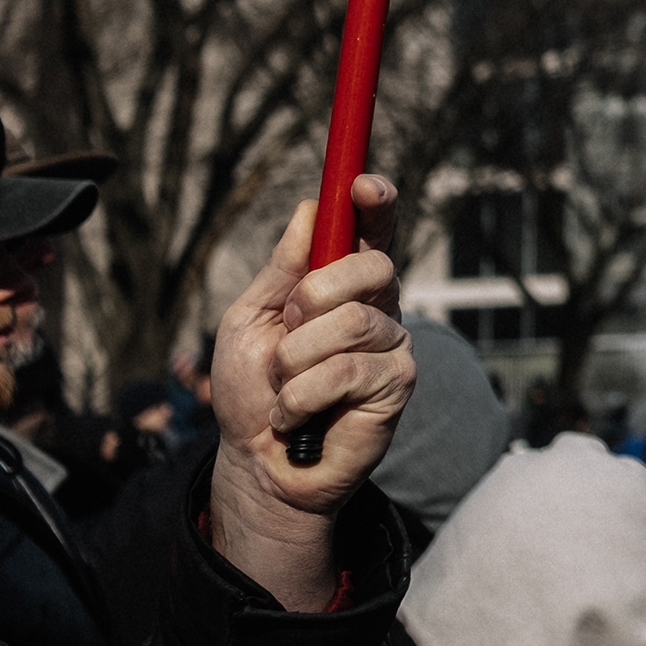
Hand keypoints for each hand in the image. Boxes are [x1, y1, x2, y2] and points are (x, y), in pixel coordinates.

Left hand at [205, 175, 415, 611]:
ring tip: (287, 387)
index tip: (361, 182)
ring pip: (352, 322)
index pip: (372, 231)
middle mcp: (378, 307)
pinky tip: (298, 413)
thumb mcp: (248, 321)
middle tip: (288, 332)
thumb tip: (310, 209)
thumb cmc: (252, 391)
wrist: (256, 463)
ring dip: (296, 360)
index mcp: (343, 286)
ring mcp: (393, 345)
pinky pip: (347, 370)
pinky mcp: (397, 385)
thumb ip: (280, 269)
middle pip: (371, 266)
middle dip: (313, 296)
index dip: (374, 202)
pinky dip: (303, 395)